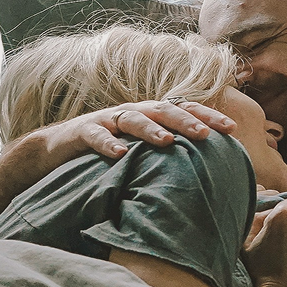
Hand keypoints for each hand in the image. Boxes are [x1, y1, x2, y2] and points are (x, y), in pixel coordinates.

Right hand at [22, 100, 236, 172]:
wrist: (54, 152)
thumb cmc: (107, 155)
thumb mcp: (141, 154)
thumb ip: (167, 157)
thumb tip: (208, 176)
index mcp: (151, 116)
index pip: (185, 110)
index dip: (208, 117)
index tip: (232, 130)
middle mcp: (132, 113)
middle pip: (164, 110)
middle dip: (187, 121)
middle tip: (207, 135)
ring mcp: (107, 120)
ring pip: (133, 119)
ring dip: (152, 129)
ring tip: (168, 141)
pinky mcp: (82, 132)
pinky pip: (96, 135)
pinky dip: (107, 143)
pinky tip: (119, 154)